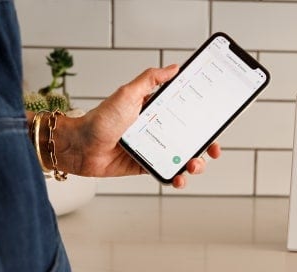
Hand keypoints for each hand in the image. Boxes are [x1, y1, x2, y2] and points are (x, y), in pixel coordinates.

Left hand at [51, 65, 220, 188]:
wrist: (80, 147)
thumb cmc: (99, 119)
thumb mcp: (127, 94)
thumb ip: (150, 79)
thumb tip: (173, 68)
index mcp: (155, 111)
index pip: (186, 113)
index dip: (203, 120)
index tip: (216, 125)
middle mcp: (156, 129)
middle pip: (190, 138)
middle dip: (205, 146)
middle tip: (211, 151)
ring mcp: (152, 149)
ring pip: (181, 157)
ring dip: (193, 164)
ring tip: (192, 166)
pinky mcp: (145, 166)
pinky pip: (165, 172)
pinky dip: (176, 177)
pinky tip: (178, 178)